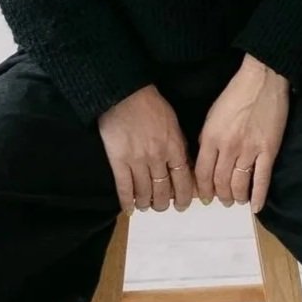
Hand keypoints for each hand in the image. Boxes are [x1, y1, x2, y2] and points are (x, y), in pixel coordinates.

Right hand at [97, 84, 196, 212]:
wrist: (124, 93)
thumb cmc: (149, 103)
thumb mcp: (173, 122)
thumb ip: (177, 144)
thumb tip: (181, 164)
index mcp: (174, 147)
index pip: (182, 180)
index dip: (183, 196)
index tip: (182, 205)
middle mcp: (158, 158)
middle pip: (163, 190)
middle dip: (163, 203)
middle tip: (162, 207)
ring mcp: (137, 160)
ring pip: (144, 192)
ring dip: (146, 203)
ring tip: (146, 206)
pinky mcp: (118, 160)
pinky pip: (124, 187)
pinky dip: (127, 200)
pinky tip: (128, 208)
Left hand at [193, 56, 290, 213]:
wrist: (263, 80)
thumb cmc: (236, 94)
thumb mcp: (212, 115)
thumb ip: (207, 139)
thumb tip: (205, 160)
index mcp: (211, 138)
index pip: (202, 173)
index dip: (203, 189)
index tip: (205, 197)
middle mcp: (228, 148)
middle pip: (220, 182)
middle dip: (220, 196)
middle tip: (222, 201)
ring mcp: (249, 150)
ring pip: (239, 184)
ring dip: (236, 197)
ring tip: (236, 201)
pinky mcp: (268, 150)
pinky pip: (262, 179)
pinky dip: (259, 196)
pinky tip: (255, 207)